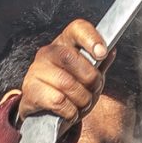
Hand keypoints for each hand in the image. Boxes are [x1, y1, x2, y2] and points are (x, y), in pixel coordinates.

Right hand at [15, 19, 111, 133]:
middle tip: (93, 89)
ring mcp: (36, 70)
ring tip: (81, 104)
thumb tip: (110, 51)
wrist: (46, 113)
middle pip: (71, 58)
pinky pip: (58, 101)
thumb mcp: (88, 76)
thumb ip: (99, 64)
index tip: (102, 54)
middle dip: (90, 79)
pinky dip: (70, 112)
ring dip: (82, 100)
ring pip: (66, 83)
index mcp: (65, 43)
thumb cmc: (69, 90)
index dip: (91, 38)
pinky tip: (69, 112)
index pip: (77, 29)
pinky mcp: (30, 90)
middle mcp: (48, 52)